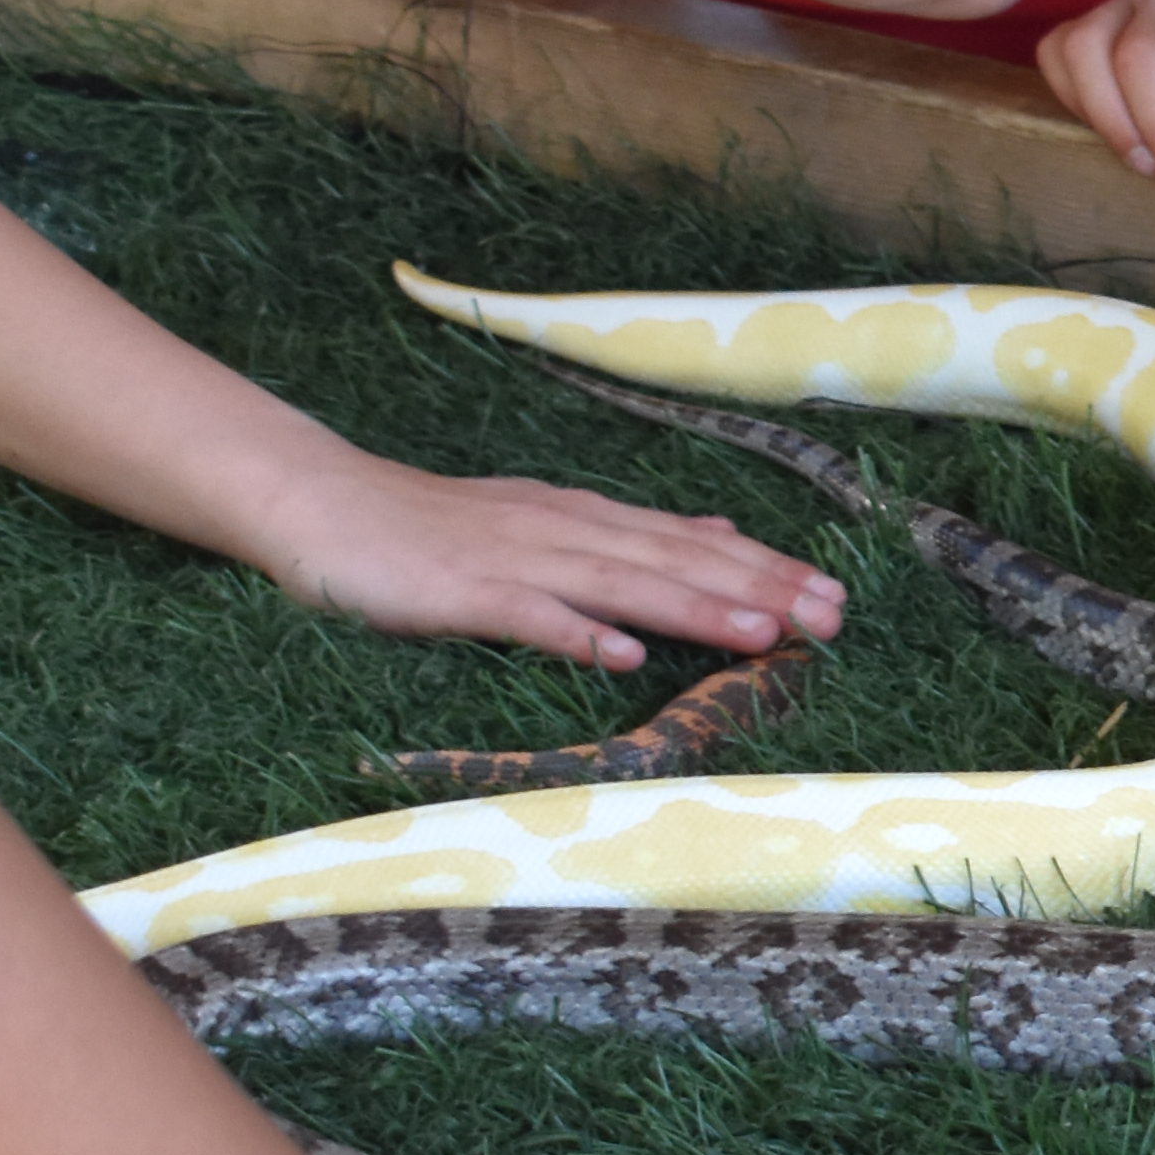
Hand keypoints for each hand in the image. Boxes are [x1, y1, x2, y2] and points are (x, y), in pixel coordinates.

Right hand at [251, 447, 843, 672]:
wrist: (321, 502)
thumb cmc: (433, 527)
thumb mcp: (546, 520)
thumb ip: (626, 534)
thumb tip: (716, 531)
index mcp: (586, 518)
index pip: (693, 541)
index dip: (766, 566)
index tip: (834, 593)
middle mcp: (564, 530)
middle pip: (677, 558)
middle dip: (759, 587)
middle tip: (832, 616)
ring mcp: (514, 559)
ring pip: (621, 583)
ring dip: (695, 606)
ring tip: (763, 631)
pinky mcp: (461, 591)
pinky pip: (527, 614)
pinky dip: (576, 631)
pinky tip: (623, 652)